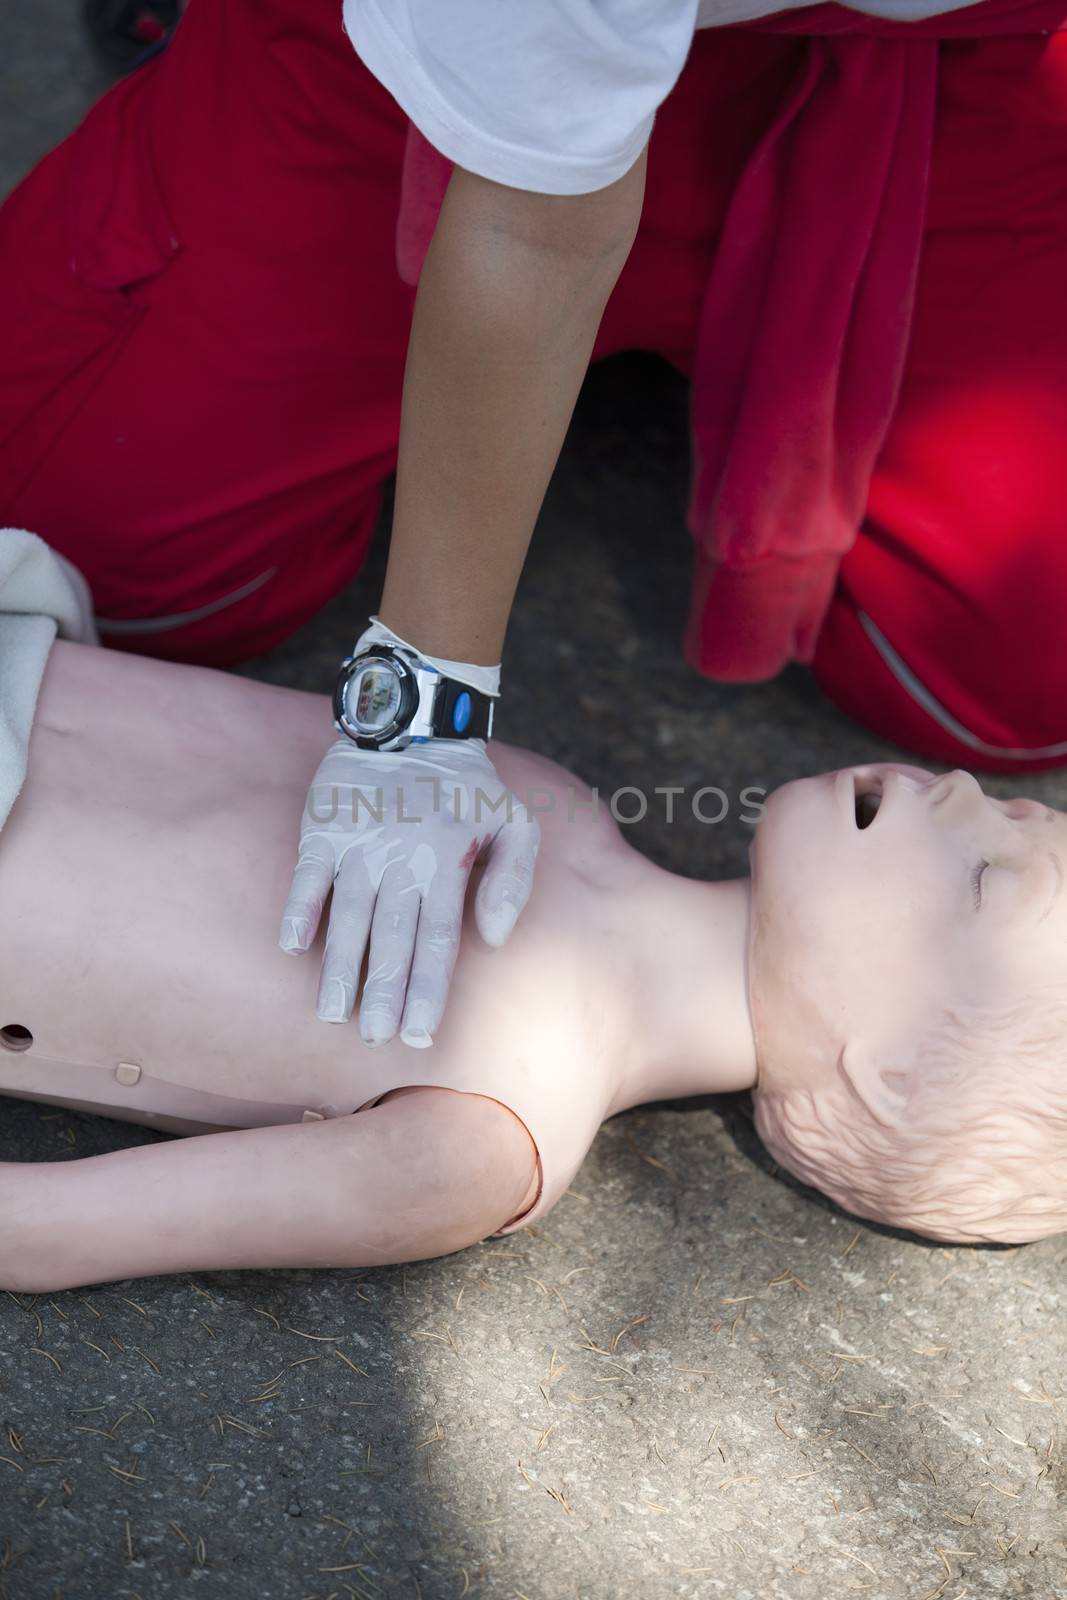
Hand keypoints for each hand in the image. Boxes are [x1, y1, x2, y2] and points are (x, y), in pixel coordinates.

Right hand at [279, 737, 538, 1046]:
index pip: (438, 939)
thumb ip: (513, 879)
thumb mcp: (515, 821)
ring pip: (350, 915)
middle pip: (393, 937)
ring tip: (333, 1014)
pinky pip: (309, 875)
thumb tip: (495, 939)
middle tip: (376, 1037)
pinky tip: (293, 947)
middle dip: (384, 992)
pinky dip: (299, 909)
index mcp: (448, 860)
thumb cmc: (468, 786)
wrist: (411, 723)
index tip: (419, 1033)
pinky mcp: (324, 828)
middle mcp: (403, 857)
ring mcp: (360, 843)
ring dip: (339, 966)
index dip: (428, 989)